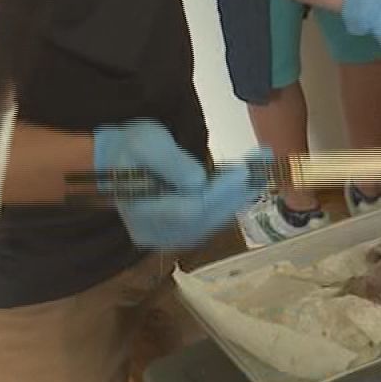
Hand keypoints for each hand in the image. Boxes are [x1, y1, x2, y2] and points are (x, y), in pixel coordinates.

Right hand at [92, 121, 265, 250]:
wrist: (118, 165)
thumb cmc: (130, 150)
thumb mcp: (144, 142)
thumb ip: (169, 162)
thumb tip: (198, 181)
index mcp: (141, 214)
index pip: (188, 210)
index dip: (219, 191)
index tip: (243, 169)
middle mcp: (157, 236)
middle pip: (207, 218)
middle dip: (238, 190)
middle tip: (262, 161)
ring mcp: (172, 239)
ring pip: (215, 220)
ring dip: (241, 193)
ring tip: (259, 165)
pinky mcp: (184, 234)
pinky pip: (213, 220)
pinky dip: (232, 199)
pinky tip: (245, 179)